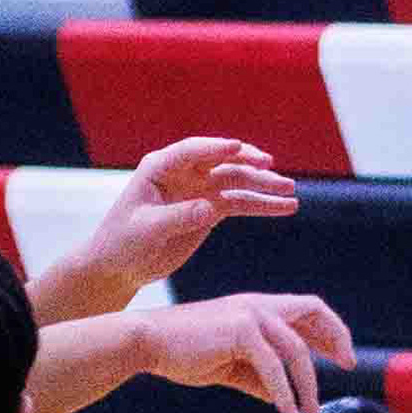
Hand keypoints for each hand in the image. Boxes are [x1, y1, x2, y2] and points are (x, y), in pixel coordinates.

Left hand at [81, 136, 296, 301]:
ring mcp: (198, 190)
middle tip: (271, 166)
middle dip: (248, 163)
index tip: (239, 148)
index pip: (192, 151)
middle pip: (221, 161)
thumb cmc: (123, 242)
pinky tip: (285, 208)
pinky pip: (240, 204)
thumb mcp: (147, 229)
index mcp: (160, 167)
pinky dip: (262, 205)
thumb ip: (178, 217)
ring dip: (263, 186)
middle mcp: (183, 173)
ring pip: (237, 182)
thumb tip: (211, 208)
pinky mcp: (209, 210)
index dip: (216, 148)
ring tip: (291, 193)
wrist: (121, 264)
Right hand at [143, 288, 352, 412]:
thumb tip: (281, 398)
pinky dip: (284, 392)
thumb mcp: (230, 366)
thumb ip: (258, 378)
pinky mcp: (240, 330)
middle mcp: (258, 305)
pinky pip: (273, 366)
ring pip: (295, 349)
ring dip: (308, 384)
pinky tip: (287, 411)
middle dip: (336, 337)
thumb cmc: (184, 353)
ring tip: (310, 411)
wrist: (148, 342)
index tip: (343, 357)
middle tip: (348, 365)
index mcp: (257, 308)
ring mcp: (250, 313)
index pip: (305, 310)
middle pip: (312, 311)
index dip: (329, 331)